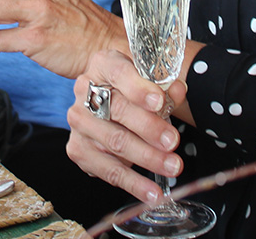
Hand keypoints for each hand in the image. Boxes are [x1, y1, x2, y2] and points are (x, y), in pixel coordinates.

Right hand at [66, 49, 186, 202]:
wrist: (104, 103)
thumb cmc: (130, 91)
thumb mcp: (148, 82)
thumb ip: (165, 88)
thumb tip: (178, 90)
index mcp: (103, 65)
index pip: (119, 73)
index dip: (139, 89)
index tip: (159, 101)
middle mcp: (84, 90)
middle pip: (117, 110)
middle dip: (149, 128)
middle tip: (172, 141)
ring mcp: (79, 121)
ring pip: (115, 142)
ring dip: (147, 157)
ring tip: (172, 166)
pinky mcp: (77, 149)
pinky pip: (107, 170)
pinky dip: (132, 183)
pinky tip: (151, 191)